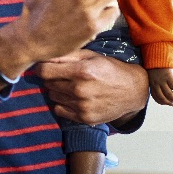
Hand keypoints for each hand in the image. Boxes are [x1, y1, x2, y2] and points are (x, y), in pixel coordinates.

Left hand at [34, 49, 148, 125]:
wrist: (132, 90)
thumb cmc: (110, 69)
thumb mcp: (91, 56)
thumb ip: (67, 55)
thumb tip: (45, 54)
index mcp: (81, 71)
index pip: (44, 71)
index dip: (40, 67)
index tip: (43, 65)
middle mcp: (80, 90)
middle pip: (48, 84)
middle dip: (50, 78)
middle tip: (60, 74)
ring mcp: (82, 106)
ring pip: (53, 97)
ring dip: (57, 90)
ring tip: (70, 85)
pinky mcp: (84, 118)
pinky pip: (59, 110)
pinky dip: (63, 104)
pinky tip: (73, 97)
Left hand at [148, 68, 172, 105]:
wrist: (157, 56)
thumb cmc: (155, 65)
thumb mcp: (151, 75)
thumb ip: (155, 82)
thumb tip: (161, 91)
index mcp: (151, 84)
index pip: (156, 97)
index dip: (162, 102)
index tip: (167, 103)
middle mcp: (156, 84)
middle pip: (162, 97)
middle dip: (168, 103)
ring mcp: (162, 80)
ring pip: (169, 94)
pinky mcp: (169, 77)